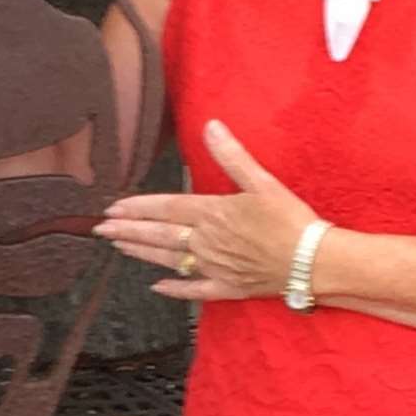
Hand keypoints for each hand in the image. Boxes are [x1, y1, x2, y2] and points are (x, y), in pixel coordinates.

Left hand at [92, 119, 321, 302]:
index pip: (165, 208)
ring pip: (169, 260)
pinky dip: (175, 289)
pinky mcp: (229, 288)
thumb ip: (232, 155)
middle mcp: (206, 242)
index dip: (137, 207)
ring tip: (118, 248)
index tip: (112, 208)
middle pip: (159, 235)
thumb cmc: (290, 220)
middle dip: (127, 231)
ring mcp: (215, 267)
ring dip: (141, 254)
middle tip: (100, 230)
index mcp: (212, 214)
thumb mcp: (262, 182)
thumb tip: (211, 126)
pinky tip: (157, 289)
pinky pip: (195, 290)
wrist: (315, 262)